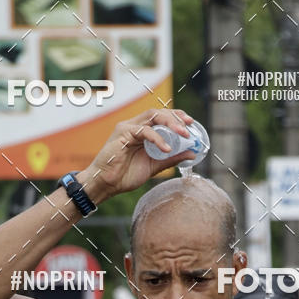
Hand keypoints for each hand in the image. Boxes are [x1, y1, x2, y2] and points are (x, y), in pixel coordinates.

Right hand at [79, 108, 196, 200]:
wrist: (106, 185)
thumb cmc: (125, 175)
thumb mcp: (154, 167)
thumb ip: (171, 159)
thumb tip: (191, 154)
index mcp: (141, 131)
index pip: (161, 116)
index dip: (177, 116)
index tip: (191, 124)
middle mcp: (135, 126)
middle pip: (158, 112)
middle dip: (176, 118)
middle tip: (189, 129)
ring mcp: (128, 128)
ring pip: (152, 116)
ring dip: (170, 124)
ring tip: (183, 135)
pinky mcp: (122, 134)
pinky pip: (144, 131)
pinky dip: (157, 138)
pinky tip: (166, 148)